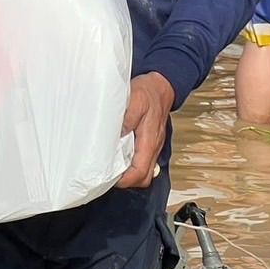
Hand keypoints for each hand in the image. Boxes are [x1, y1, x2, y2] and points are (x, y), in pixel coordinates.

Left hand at [116, 72, 173, 188]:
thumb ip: (127, 118)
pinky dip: (131, 164)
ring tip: (110, 168)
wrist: (161, 86)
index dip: (125, 180)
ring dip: (129, 174)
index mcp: (149, 141)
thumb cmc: (147, 92)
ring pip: (144, 170)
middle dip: (127, 181)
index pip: (140, 172)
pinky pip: (142, 160)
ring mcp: (152, 146)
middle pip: (144, 177)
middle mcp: (153, 147)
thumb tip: (117, 136)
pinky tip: (118, 156)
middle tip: (108, 176)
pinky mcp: (149, 142)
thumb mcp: (134, 100)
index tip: (109, 179)